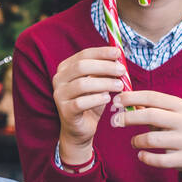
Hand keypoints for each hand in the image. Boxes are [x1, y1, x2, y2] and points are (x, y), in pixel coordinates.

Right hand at [52, 46, 127, 161]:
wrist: (80, 128)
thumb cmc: (90, 101)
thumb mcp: (98, 83)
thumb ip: (104, 70)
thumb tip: (118, 57)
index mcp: (65, 68)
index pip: (83, 55)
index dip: (101, 53)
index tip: (118, 53)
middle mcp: (58, 80)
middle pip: (81, 67)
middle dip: (105, 67)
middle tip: (122, 71)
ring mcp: (59, 95)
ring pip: (82, 84)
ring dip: (104, 84)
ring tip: (119, 86)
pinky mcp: (65, 111)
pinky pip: (81, 103)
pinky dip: (97, 100)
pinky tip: (108, 99)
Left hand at [110, 90, 181, 181]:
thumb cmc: (175, 129)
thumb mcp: (166, 114)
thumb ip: (146, 107)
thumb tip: (119, 100)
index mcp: (180, 106)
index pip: (152, 97)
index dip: (131, 98)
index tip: (115, 101)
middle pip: (151, 115)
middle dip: (128, 118)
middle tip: (114, 122)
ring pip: (152, 139)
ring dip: (136, 141)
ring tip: (134, 142)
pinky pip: (159, 160)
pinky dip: (146, 158)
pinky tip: (141, 155)